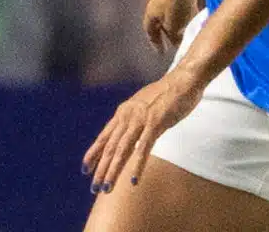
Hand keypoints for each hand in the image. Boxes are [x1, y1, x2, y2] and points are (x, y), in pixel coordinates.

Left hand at [82, 69, 203, 191]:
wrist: (182, 80)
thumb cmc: (166, 94)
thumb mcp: (142, 106)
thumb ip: (133, 119)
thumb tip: (127, 131)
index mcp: (123, 112)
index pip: (104, 137)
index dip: (94, 154)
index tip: (85, 169)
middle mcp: (127, 116)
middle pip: (110, 147)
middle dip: (100, 169)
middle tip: (93, 187)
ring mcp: (140, 120)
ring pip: (122, 150)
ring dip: (113, 171)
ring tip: (107, 188)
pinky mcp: (155, 123)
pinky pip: (144, 149)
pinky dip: (137, 166)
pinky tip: (133, 180)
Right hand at [142, 0, 200, 53]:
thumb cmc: (175, 4)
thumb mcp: (174, 26)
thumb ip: (174, 37)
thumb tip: (176, 41)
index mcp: (151, 17)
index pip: (151, 34)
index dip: (156, 44)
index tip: (161, 53)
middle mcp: (157, 9)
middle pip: (162, 25)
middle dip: (169, 35)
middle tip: (177, 46)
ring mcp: (168, 0)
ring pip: (173, 17)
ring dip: (180, 26)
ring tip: (189, 35)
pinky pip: (183, 9)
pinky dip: (187, 17)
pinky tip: (197, 22)